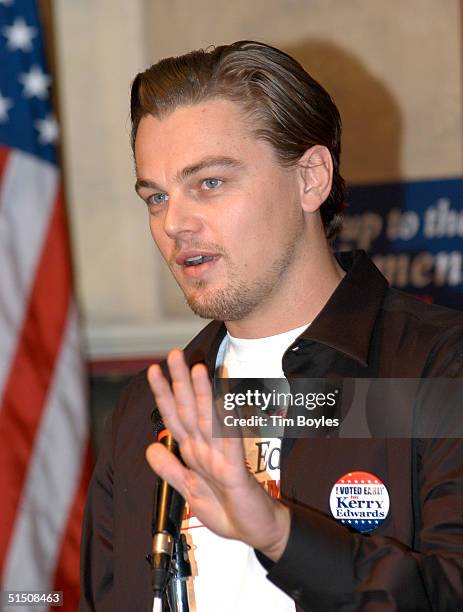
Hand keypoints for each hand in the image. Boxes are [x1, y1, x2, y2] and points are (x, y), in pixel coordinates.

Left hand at [145, 349, 289, 561]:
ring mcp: (222, 456)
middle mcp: (206, 448)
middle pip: (190, 410)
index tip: (154, 371)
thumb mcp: (190, 490)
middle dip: (181, 382)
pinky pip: (231, 444)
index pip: (175, 417)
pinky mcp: (236, 470)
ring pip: (210, 420)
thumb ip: (170, 469)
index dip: (163, 395)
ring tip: (197, 370)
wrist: (257, 530)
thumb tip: (150, 447)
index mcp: (194, 452)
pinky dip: (227, 424)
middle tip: (174, 355)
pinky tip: (224, 403)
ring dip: (203, 394)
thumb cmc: (228, 508)